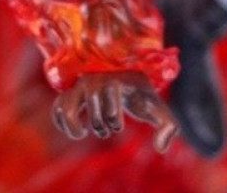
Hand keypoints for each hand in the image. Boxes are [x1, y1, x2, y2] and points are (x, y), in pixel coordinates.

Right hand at [51, 70, 178, 151]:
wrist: (128, 79)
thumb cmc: (143, 97)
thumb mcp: (159, 110)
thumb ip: (168, 127)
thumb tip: (159, 148)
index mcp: (116, 81)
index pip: (110, 97)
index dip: (114, 118)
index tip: (119, 126)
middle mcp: (95, 80)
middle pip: (91, 103)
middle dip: (101, 123)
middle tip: (109, 129)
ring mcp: (81, 86)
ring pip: (66, 104)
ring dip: (73, 124)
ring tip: (82, 133)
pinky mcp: (72, 94)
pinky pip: (57, 107)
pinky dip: (60, 121)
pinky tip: (75, 130)